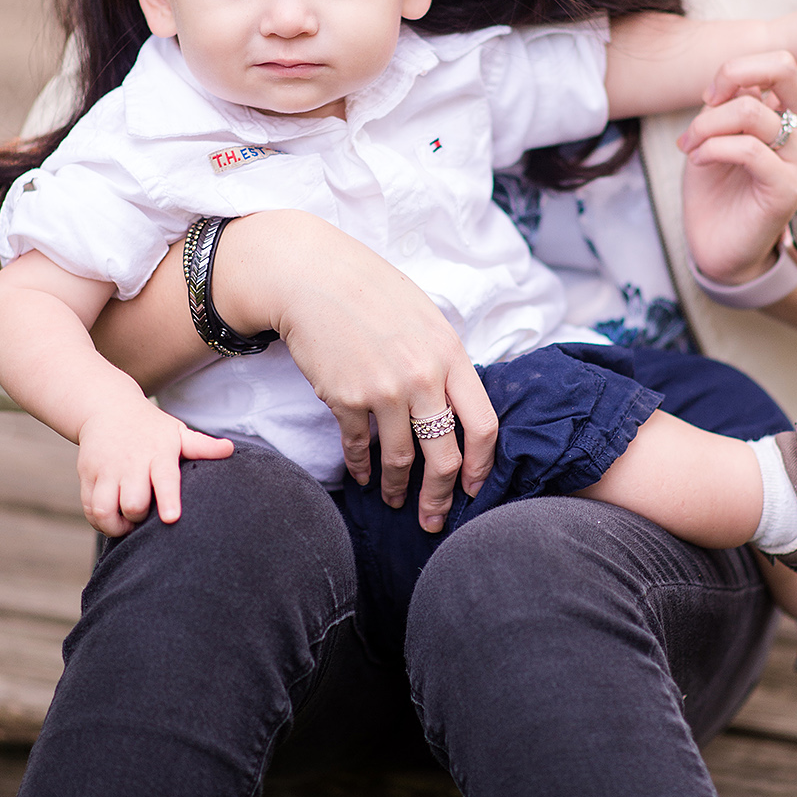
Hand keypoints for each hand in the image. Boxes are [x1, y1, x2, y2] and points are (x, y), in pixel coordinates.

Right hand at [77, 397, 234, 536]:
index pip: (164, 478)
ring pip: (105, 509)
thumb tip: (231, 449)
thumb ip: (202, 446)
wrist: (108, 408)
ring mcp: (106, 469)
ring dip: (116, 525)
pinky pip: (90, 509)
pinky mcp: (87, 475)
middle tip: (146, 515)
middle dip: (139, 517)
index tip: (171, 518)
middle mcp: (130, 462)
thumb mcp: (177, 433)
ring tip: (127, 523)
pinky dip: (100, 522)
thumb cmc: (152, 429)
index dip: (168, 499)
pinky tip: (112, 519)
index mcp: (158, 453)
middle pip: (133, 502)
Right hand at [214, 212, 497, 530]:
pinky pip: (358, 445)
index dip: (481, 466)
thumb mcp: (427, 320)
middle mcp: (422, 377)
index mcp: (451, 355)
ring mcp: (383, 390)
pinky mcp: (344, 397)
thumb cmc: (373, 293)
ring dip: (397, 488)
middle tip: (433, 518)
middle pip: (444, 456)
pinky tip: (361, 477)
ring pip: (399, 459)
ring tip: (396, 502)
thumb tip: (457, 408)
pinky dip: (360, 467)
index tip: (473, 487)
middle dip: (440, 495)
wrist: (313, 277)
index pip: (484, 426)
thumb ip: (446, 363)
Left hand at [678, 50, 796, 285]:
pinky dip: (713, 148)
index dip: (739, 66)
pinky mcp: (787, 187)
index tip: (710, 94)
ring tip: (690, 145)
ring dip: (707, 124)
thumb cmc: (716, 184)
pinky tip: (698, 160)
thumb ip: (726, 102)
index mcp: (791, 110)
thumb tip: (733, 81)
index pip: (782, 61)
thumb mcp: (714, 132)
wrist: (717, 242)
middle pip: (785, 68)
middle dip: (736, 71)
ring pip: (752, 112)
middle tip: (708, 99)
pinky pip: (749, 150)